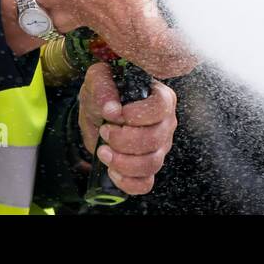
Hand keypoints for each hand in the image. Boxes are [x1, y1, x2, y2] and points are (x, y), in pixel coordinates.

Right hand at [67, 0, 198, 78]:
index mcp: (138, 15)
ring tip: (197, 41)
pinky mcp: (127, 50)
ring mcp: (129, 48)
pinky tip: (180, 44)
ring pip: (165, 68)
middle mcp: (134, 38)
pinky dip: (171, 61)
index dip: (193, 42)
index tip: (209, 28)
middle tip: (209, 34)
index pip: (172, 44)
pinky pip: (155, 65)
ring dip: (184, 59)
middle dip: (194, 53)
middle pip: (173, 63)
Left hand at [77, 62, 177, 195]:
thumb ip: (104, 87)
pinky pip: (146, 184)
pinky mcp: (149, 166)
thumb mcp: (98, 80)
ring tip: (103, 152)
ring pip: (151, 164)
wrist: (97, 111)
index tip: (116, 114)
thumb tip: (111, 109)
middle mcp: (166, 123)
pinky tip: (112, 171)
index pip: (160, 107)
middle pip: (155, 139)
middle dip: (123, 140)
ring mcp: (161, 147)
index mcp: (161, 98)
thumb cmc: (104, 92)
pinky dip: (127, 182)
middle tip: (104, 131)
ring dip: (122, 162)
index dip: (137, 114)